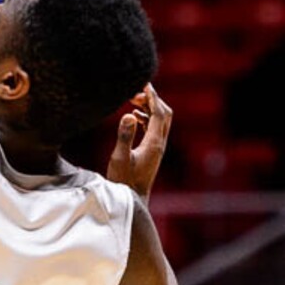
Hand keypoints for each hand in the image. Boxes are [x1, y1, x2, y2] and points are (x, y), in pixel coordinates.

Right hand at [106, 84, 172, 201]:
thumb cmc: (123, 181)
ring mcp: (156, 148)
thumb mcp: (120, 158)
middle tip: (136, 91)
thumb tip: (129, 114)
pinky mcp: (151, 152)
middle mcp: (159, 144)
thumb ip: (124, 136)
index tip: (144, 84)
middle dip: (153, 100)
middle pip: (164, 114)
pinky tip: (133, 117)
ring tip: (132, 100)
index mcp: (154, 143)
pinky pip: (153, 128)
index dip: (152, 97)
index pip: (159, 113)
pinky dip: (146, 118)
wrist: (132, 201)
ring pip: (159, 121)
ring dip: (149, 108)